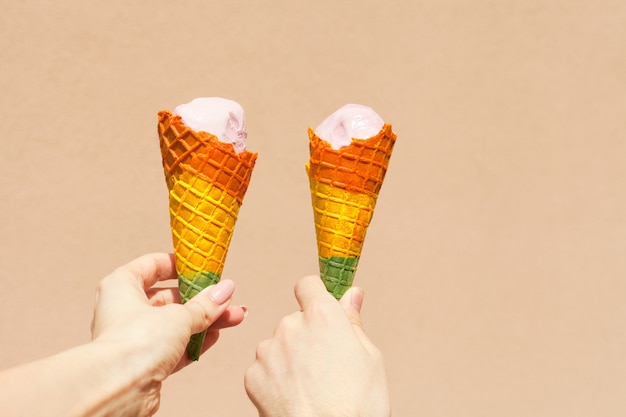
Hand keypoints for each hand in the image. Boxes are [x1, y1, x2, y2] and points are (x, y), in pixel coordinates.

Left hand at [90, 253, 245, 412]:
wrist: (118, 389)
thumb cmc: (136, 341)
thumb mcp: (179, 315)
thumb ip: (205, 304)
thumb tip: (226, 289)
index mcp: (122, 286)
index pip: (152, 265)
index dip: (179, 264)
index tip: (202, 266)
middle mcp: (124, 310)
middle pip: (169, 297)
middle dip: (202, 299)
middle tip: (226, 297)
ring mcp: (135, 337)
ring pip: (175, 324)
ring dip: (205, 320)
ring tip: (234, 317)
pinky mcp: (144, 362)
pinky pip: (174, 347)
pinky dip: (194, 342)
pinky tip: (216, 336)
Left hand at [244, 276, 389, 416]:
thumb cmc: (358, 406)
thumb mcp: (370, 358)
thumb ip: (353, 320)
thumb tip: (352, 294)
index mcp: (322, 316)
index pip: (308, 285)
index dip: (316, 296)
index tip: (322, 310)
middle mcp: (290, 326)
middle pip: (295, 320)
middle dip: (307, 335)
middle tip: (326, 366)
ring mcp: (268, 351)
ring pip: (279, 345)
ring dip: (289, 357)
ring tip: (310, 388)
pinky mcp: (252, 376)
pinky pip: (265, 368)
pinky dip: (275, 379)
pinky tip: (294, 398)